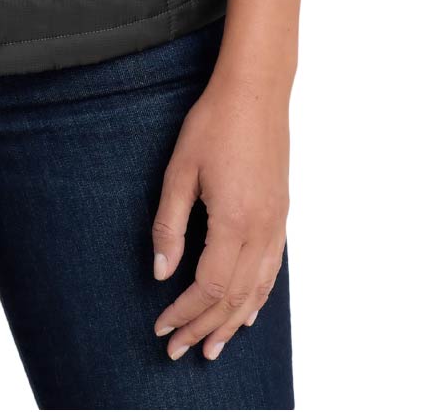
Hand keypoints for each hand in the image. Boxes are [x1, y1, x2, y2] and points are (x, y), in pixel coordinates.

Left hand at [149, 62, 288, 361]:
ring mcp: (276, 224)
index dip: (185, 312)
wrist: (257, 91)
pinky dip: (258, 298)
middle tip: (181, 350)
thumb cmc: (214, 124)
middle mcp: (261, 230)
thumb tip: (161, 272)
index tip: (162, 326)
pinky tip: (247, 311)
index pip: (208, 286)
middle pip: (233, 297)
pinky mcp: (281, 215)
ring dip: (233, 323)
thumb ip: (170, 225)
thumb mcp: (180, 171)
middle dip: (205, 328)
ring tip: (213, 347)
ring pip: (257, 290)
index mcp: (234, 222)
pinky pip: (272, 271)